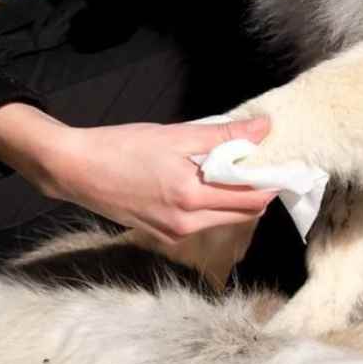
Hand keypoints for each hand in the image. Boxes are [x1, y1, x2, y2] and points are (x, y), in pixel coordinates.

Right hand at [0, 103, 276, 249]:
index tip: (286, 161)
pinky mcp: (163, 235)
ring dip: (238, 197)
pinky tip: (210, 182)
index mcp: (192, 197)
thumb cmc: (121, 147)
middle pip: (244, 213)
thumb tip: (263, 128)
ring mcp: (175, 233)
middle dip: (261, 190)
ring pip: (225, 218)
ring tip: (239, 168)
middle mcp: (187, 223)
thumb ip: (222, 135)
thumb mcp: (174, 135)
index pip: (252, 198)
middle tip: (268, 163)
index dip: (273, 181)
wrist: (76, 171)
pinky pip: (203, 222)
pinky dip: (215, 204)